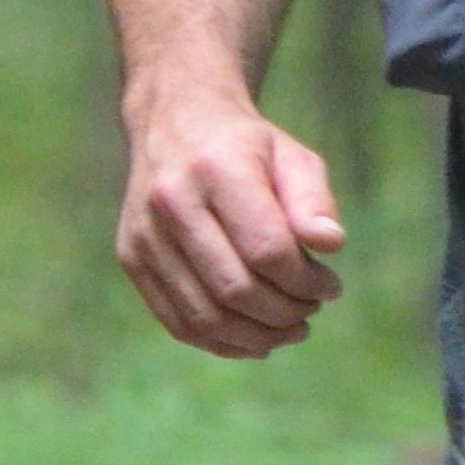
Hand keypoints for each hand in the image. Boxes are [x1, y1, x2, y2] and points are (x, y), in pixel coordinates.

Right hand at [116, 80, 345, 356]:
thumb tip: (332, 245)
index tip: (331, 285)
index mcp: (215, 169)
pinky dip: (223, 343)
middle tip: (312, 308)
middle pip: (235, 289)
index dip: (306, 282)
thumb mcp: (293, 156)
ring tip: (292, 330)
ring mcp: (145, 235)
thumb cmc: (247, 146)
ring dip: (258, 337)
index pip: (266, 250)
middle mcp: (170, 203)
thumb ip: (314, 200)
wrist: (174, 122)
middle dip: (286, 313)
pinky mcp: (132, 259)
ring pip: (205, 317)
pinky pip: (178, 323)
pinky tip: (257, 339)